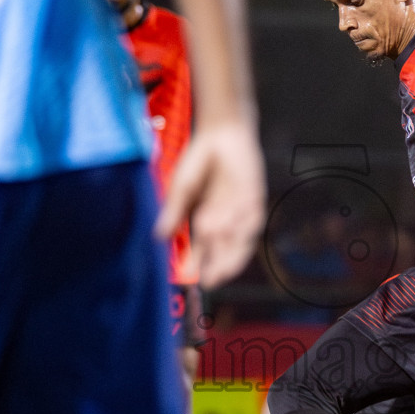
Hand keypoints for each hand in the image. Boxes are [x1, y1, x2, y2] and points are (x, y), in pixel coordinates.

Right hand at [155, 121, 264, 288]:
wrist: (222, 133)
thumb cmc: (199, 159)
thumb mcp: (181, 187)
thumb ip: (174, 210)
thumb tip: (159, 237)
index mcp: (204, 221)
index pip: (201, 248)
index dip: (195, 262)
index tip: (186, 276)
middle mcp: (224, 221)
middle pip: (222, 249)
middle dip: (216, 265)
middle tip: (209, 280)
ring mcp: (241, 213)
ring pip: (237, 240)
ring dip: (230, 254)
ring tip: (222, 269)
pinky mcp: (255, 201)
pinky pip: (250, 220)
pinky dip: (241, 229)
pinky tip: (230, 235)